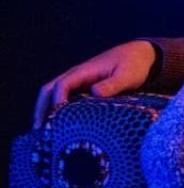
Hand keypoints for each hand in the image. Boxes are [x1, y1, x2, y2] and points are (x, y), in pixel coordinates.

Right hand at [34, 40, 157, 126]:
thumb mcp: (128, 75)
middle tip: (39, 130)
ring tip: (44, 132)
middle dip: (42, 108)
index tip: (58, 118)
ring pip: (53, 95)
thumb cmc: (134, 65)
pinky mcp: (83, 88)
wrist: (139, 55)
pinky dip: (58, 111)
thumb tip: (94, 93)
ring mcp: (78, 82)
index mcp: (84, 71)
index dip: (58, 101)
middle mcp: (76, 75)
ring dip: (46, 111)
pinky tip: (60, 127)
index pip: (62, 85)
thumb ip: (113, 84)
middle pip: (49, 90)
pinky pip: (65, 99)